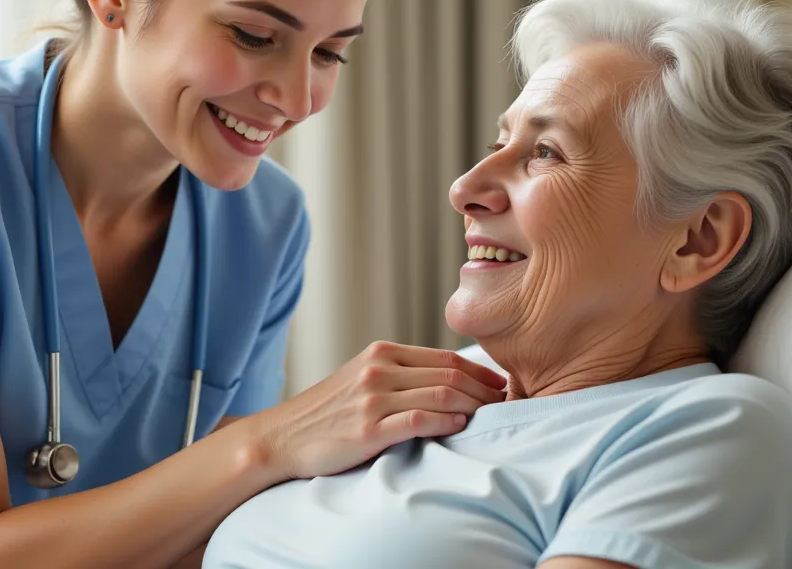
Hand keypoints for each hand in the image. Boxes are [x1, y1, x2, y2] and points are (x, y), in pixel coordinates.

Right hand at [254, 341, 506, 480]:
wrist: (283, 437)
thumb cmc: (327, 412)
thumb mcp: (362, 378)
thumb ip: (400, 374)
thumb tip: (448, 380)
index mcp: (381, 353)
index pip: (446, 357)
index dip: (481, 371)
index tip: (502, 385)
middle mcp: (379, 370)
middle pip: (450, 374)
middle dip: (486, 390)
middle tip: (509, 405)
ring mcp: (373, 399)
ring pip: (442, 395)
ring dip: (474, 407)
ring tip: (492, 419)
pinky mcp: (368, 429)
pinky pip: (420, 421)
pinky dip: (447, 422)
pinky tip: (460, 428)